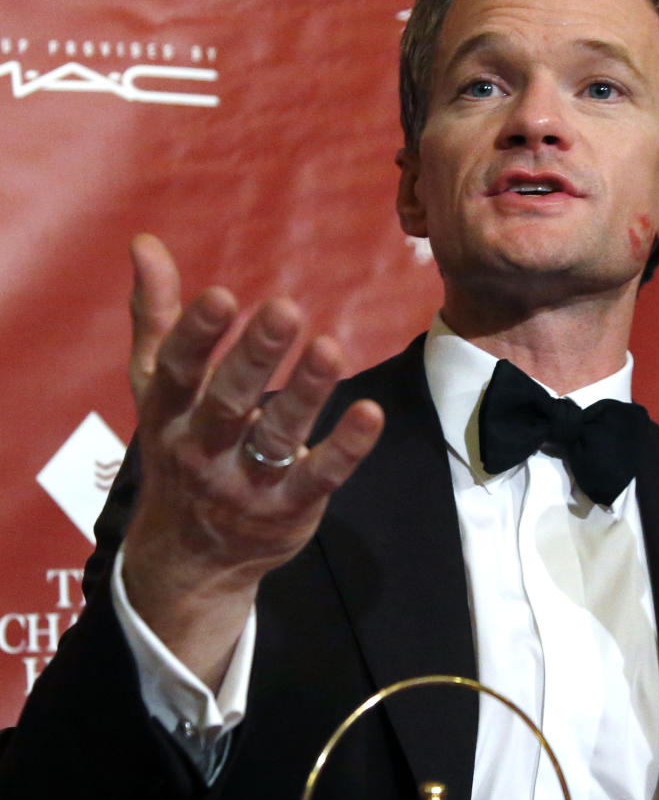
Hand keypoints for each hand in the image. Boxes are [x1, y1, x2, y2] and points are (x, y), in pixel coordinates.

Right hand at [121, 234, 383, 685]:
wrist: (189, 556)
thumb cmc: (181, 447)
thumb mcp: (157, 388)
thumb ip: (156, 317)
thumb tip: (146, 243)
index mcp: (169, 413)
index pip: (178, 371)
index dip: (197, 336)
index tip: (221, 296)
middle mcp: (202, 449)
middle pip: (228, 402)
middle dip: (255, 358)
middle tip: (285, 309)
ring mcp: (245, 484)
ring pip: (276, 437)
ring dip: (305, 394)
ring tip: (330, 350)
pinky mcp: (288, 510)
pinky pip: (319, 478)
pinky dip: (345, 448)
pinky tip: (370, 414)